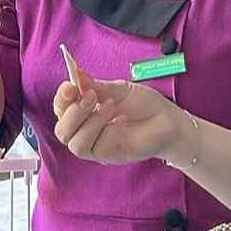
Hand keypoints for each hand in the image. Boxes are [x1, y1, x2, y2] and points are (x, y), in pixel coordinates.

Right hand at [50, 69, 192, 165]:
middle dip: (71, 111)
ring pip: (73, 141)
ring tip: (109, 106)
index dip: (61, 98)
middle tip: (91, 96)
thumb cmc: (145, 106)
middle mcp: (86, 130)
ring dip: (87, 121)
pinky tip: (118, 119)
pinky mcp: (108, 155)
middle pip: (62, 130)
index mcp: (86, 113)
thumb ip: (96, 86)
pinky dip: (101, 129)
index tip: (70, 85)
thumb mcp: (119, 90)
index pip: (62, 109)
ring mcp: (96, 145)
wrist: (168, 121)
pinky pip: (92, 147)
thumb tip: (76, 74)